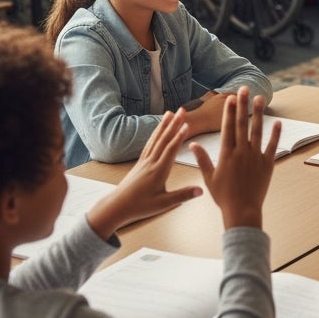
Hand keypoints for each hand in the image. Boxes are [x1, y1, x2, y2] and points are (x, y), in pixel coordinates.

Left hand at [86, 108, 200, 239]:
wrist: (117, 206)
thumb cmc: (139, 206)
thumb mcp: (163, 204)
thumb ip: (182, 196)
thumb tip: (201, 190)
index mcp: (159, 171)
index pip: (171, 150)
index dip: (180, 136)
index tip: (188, 124)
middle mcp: (151, 163)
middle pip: (164, 140)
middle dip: (174, 124)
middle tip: (182, 110)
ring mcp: (144, 161)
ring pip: (156, 139)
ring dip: (164, 125)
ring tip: (170, 113)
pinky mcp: (140, 163)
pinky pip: (149, 144)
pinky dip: (155, 134)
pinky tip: (158, 130)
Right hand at [189, 86, 280, 229]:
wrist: (242, 211)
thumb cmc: (223, 196)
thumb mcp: (209, 177)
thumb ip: (202, 159)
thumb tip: (192, 143)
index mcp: (226, 154)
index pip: (228, 127)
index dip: (229, 111)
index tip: (230, 98)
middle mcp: (241, 152)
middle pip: (242, 124)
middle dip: (243, 105)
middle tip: (244, 89)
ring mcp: (255, 157)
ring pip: (257, 131)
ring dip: (258, 114)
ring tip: (260, 98)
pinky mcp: (267, 164)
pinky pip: (272, 146)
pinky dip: (275, 134)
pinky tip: (278, 122)